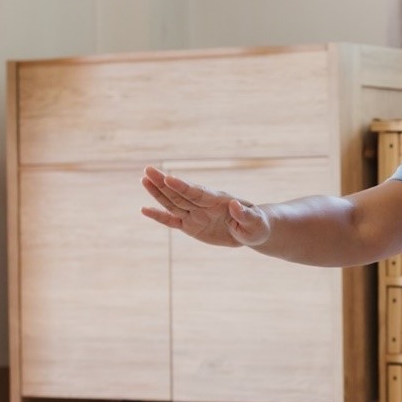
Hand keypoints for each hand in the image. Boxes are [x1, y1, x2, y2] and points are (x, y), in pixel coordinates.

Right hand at [140, 165, 269, 247]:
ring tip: (144, 179)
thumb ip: (245, 215)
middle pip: (180, 193)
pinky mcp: (190, 226)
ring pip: (173, 203)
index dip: (183, 186)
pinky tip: (144, 210)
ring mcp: (195, 214)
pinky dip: (159, 217)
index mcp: (218, 200)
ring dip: (158, 193)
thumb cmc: (257, 225)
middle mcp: (203, 204)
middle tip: (148, 170)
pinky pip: (172, 221)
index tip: (169, 178)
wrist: (252, 231)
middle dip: (163, 183)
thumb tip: (235, 205)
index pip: (198, 192)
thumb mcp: (256, 222)